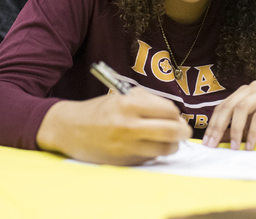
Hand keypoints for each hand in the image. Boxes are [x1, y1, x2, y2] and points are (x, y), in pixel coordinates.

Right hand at [36, 87, 191, 164]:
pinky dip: (156, 153)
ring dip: (173, 145)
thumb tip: (173, 113)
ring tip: (172, 141)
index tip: (176, 115)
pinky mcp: (123, 160)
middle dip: (183, 131)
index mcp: (129, 104)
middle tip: (185, 131)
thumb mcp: (123, 96)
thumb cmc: (100, 110)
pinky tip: (152, 146)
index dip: (176, 114)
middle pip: (171, 131)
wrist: (70, 128)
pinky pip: (149, 157)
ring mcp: (126, 145)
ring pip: (164, 148)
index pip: (169, 110)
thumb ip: (148, 101)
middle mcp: (129, 125)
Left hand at [202, 81, 255, 150]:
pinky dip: (252, 132)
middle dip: (219, 126)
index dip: (213, 124)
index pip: (223, 106)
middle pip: (230, 105)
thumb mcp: (250, 131)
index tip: (207, 143)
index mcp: (244, 93)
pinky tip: (251, 146)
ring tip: (234, 148)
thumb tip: (213, 140)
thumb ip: (233, 132)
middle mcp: (254, 88)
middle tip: (214, 145)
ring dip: (235, 129)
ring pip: (242, 107)